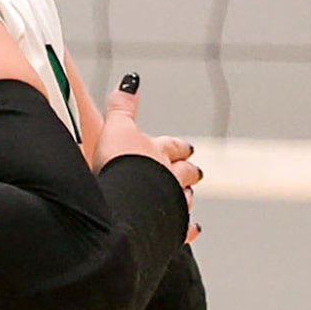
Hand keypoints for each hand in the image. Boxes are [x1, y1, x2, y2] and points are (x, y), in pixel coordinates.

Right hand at [102, 75, 199, 238]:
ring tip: (188, 198)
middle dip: (188, 170)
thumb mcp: (115, 129)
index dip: (177, 146)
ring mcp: (170, 203)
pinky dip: (188, 229)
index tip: (185, 147)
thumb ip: (122, 106)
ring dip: (186, 197)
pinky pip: (183, 230)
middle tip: (195, 171)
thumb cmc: (118, 166)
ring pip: (185, 199)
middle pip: (185, 172)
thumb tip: (132, 78)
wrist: (122, 201)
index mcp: (156, 153)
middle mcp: (169, 177)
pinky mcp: (168, 228)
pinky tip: (192, 230)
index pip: (171, 146)